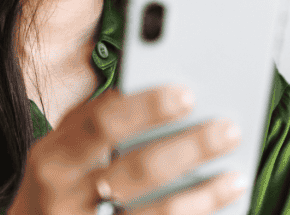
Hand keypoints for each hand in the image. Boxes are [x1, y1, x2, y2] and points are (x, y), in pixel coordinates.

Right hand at [7, 85, 245, 214]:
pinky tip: (219, 207)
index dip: (146, 107)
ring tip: (236, 176)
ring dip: (202, 195)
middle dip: (188, 148)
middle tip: (228, 129)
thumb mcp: (58, 153)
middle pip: (136, 169)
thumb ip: (91, 123)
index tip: (187, 93)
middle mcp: (66, 196)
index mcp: (53, 158)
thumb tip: (142, 88)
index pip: (101, 123)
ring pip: (155, 213)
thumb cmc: (55, 189)